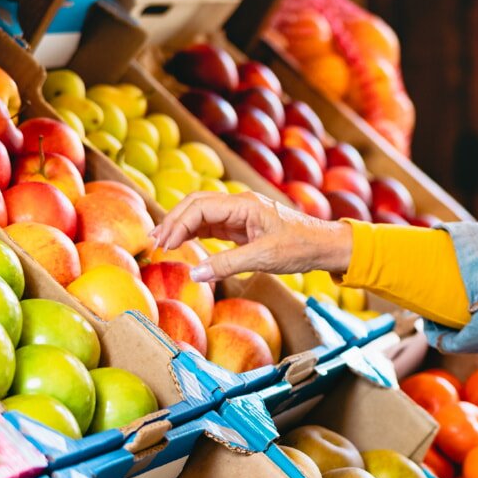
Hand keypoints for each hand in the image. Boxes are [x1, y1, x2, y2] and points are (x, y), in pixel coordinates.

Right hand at [148, 191, 353, 283]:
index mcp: (244, 204)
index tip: (164, 245)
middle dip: (173, 221)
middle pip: (196, 204)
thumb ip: (227, 265)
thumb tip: (194, 274)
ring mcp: (240, 214)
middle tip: (153, 241)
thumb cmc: (300, 247)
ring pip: (202, 213)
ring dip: (181, 225)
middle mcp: (239, 204)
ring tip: (160, 241)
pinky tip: (181, 243)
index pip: (200, 207)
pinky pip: (212, 225)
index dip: (178, 225)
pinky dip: (194, 233)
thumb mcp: (263, 258)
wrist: (325, 245)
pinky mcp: (243, 226)